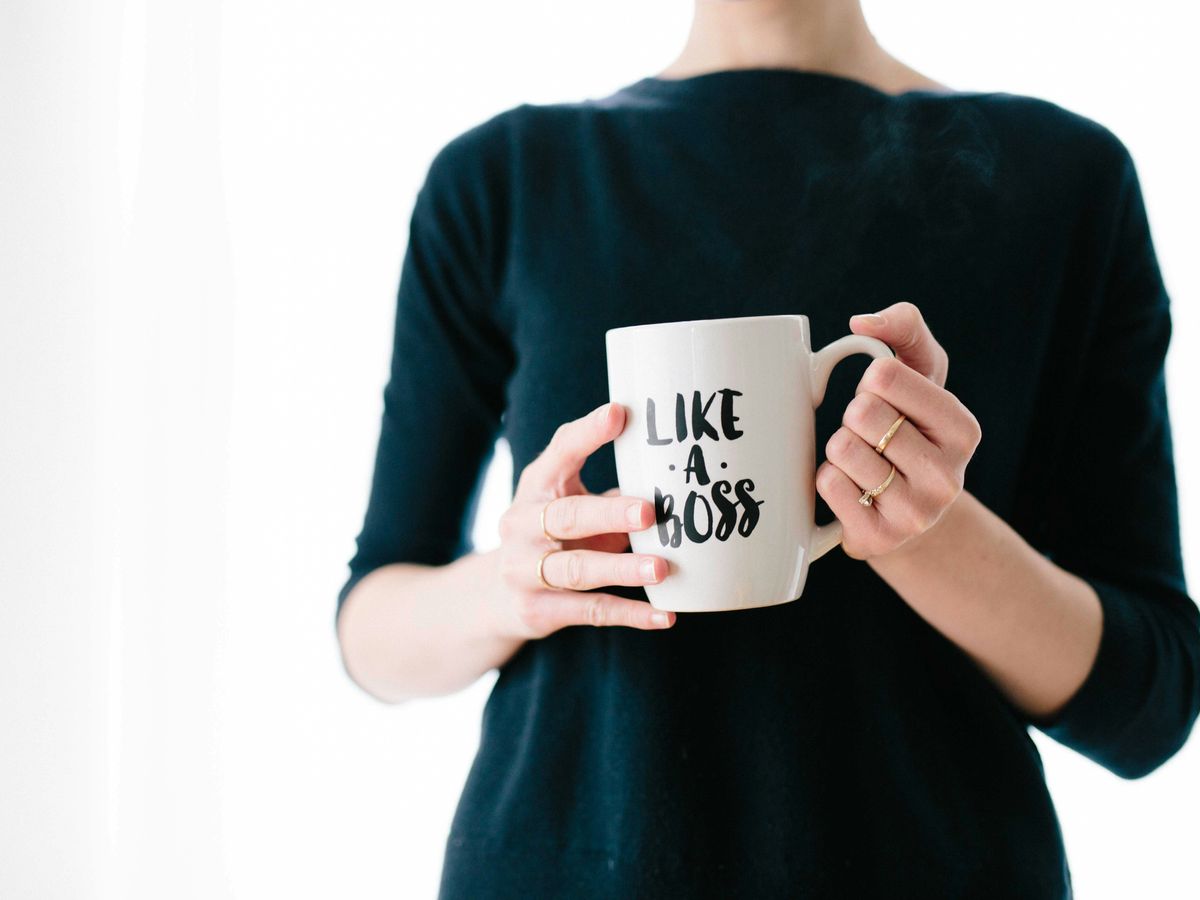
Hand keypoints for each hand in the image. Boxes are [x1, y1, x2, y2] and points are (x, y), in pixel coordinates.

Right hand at [489, 401, 675, 638]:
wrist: (497, 596)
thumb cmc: (554, 536)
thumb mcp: (570, 501)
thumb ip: (612, 489)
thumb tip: (677, 472)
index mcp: (536, 486)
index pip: (560, 453)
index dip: (588, 433)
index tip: (620, 414)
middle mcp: (522, 525)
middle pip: (566, 517)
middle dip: (609, 514)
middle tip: (649, 512)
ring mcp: (524, 571)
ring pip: (577, 570)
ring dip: (622, 569)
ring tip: (661, 569)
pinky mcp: (537, 611)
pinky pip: (590, 611)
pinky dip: (630, 614)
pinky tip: (665, 616)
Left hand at [815, 301, 981, 559]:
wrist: (906, 513)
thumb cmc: (909, 428)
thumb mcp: (920, 373)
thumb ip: (904, 328)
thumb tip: (862, 322)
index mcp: (963, 429)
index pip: (884, 376)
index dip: (870, 382)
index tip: (884, 399)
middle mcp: (948, 476)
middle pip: (861, 413)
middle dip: (853, 417)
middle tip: (871, 435)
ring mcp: (916, 513)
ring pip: (841, 449)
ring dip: (839, 449)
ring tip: (862, 463)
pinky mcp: (879, 539)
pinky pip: (827, 484)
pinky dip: (827, 479)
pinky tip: (852, 489)